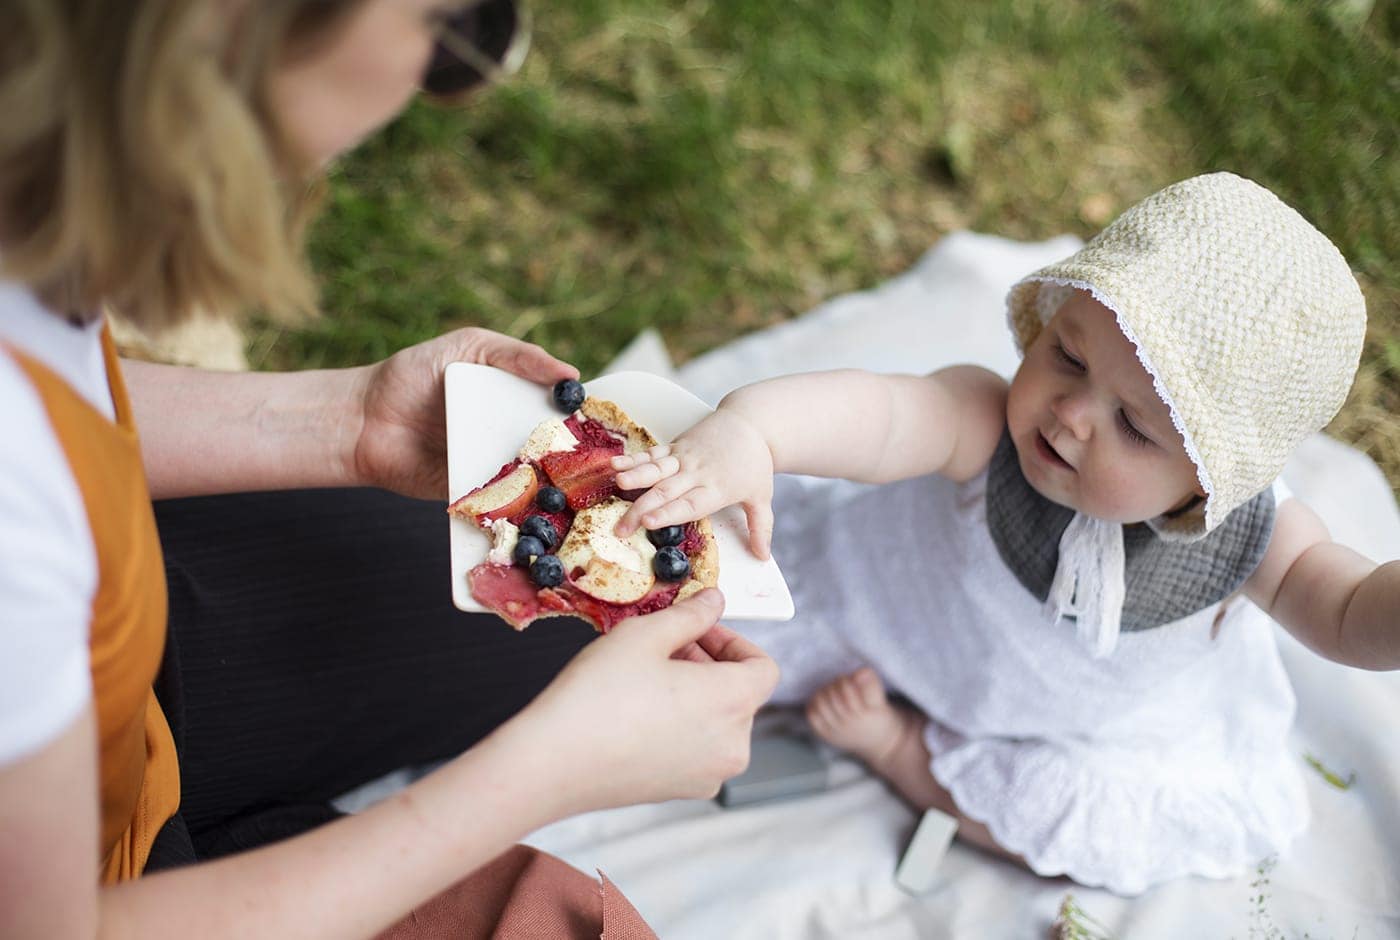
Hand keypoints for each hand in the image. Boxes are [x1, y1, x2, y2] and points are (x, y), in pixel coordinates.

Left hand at [350, 328, 576, 498]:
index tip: (604, 422)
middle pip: (555, 448)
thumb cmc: (414, 374)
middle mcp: (509, 433)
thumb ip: (518, 356)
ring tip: (572, 486)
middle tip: (596, 460)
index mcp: (514, 398)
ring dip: (552, 483)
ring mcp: (494, 466)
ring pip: (535, 478)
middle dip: (575, 455)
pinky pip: (504, 502)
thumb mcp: (470, 346)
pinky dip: (519, 506)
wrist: (364, 420)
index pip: (560, 409)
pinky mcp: (475, 494)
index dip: (584, 416)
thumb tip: (570, 374)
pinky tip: (536, 506)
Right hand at [520, 589, 777, 813]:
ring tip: (647, 676)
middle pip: (740, 694)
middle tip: (663, 646)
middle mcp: (732, 745)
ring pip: (718, 722)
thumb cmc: (598, 694)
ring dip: (695, 693)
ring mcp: (708, 774)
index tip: (697, 630)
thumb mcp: (645, 635)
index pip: (764, 667)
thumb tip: (716, 601)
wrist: (552, 764)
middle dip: (709, 663)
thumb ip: (691, 615)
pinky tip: (638, 712)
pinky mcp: (682, 792)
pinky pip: (697, 748)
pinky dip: (682, 725)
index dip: (734, 641)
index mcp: (733, 703)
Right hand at [612, 409, 776, 557]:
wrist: (752, 422)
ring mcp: (684, 457)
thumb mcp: (762, 496)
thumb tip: (762, 557)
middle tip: (621, 527)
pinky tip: (615, 464)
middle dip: (640, 509)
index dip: (668, 513)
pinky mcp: (676, 445)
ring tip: (617, 483)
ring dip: (635, 476)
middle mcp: (697, 473)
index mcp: (716, 488)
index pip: (689, 504)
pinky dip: (634, 458)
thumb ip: (760, 528)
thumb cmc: (755, 462)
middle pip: (665, 492)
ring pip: (656, 468)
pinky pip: (653, 453)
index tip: (649, 522)